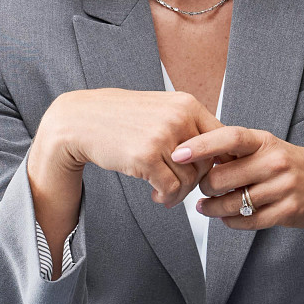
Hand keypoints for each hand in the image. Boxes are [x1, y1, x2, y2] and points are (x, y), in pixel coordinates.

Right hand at [31, 88, 217, 202]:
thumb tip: (219, 156)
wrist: (80, 121)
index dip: (219, 161)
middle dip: (196, 181)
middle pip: (207, 162)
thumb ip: (188, 127)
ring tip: (165, 193)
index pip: (223, 138)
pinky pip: (172, 189)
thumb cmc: (121, 118)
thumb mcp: (160, 110)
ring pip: (190, 179)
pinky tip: (157, 197)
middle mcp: (178, 117)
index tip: (208, 174)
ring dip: (180, 193)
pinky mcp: (145, 156)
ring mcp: (162, 136)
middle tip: (181, 187)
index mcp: (186, 104)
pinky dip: (168, 199)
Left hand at [170, 127, 303, 229]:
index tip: (177, 153)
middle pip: (221, 178)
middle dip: (205, 186)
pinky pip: (246, 221)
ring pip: (231, 204)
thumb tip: (196, 155)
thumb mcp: (268, 148)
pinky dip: (230, 221)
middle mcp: (275, 162)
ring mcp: (282, 188)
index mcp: (266, 141)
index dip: (200, 145)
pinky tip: (227, 217)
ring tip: (206, 206)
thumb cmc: (291, 164)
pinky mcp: (286, 212)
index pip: (228, 138)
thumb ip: (237, 151)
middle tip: (204, 188)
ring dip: (212, 208)